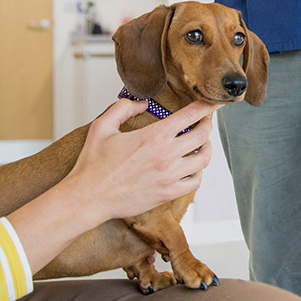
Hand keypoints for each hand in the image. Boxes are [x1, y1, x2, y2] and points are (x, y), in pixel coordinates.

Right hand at [63, 98, 217, 228]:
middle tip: (204, 120)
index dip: (205, 106)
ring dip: (206, 147)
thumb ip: (123, 108)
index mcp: (153, 136)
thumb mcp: (102, 127)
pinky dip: (198, 171)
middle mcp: (166, 156)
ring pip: (203, 159)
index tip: (211, 103)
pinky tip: (191, 166)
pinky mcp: (168, 193)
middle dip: (207, 124)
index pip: (190, 115)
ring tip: (201, 143)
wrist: (89, 197)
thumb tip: (143, 104)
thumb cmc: (93, 165)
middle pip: (203, 135)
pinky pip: (195, 181)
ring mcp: (169, 176)